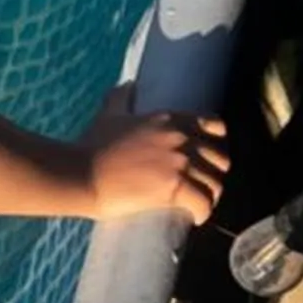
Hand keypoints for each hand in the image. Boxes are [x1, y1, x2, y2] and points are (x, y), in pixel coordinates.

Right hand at [78, 91, 228, 223]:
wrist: (80, 173)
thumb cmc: (91, 145)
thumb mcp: (109, 114)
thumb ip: (122, 97)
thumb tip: (130, 84)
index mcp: (171, 118)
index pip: (216, 125)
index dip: (218, 142)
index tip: (208, 157)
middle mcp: (181, 138)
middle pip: (221, 157)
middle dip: (215, 172)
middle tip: (203, 184)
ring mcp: (179, 163)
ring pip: (216, 183)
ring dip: (211, 196)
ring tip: (200, 204)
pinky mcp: (174, 187)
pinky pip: (203, 203)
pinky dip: (203, 212)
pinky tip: (195, 218)